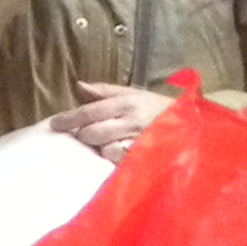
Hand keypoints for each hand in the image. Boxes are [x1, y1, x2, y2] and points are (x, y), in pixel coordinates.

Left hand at [51, 83, 174, 161]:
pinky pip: (119, 159)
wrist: (192, 125)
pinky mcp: (144, 156)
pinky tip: (119, 152)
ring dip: (99, 147)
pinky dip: (113, 156)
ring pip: (103, 147)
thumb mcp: (133, 94)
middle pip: (92, 132)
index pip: (89, 112)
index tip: (54, 125)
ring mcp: (138, 140)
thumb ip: (105, 91)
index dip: (69, 119)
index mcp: (126, 103)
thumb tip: (79, 86)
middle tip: (85, 135)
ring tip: (106, 142)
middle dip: (84, 135)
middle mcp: (130, 120)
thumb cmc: (158, 108)